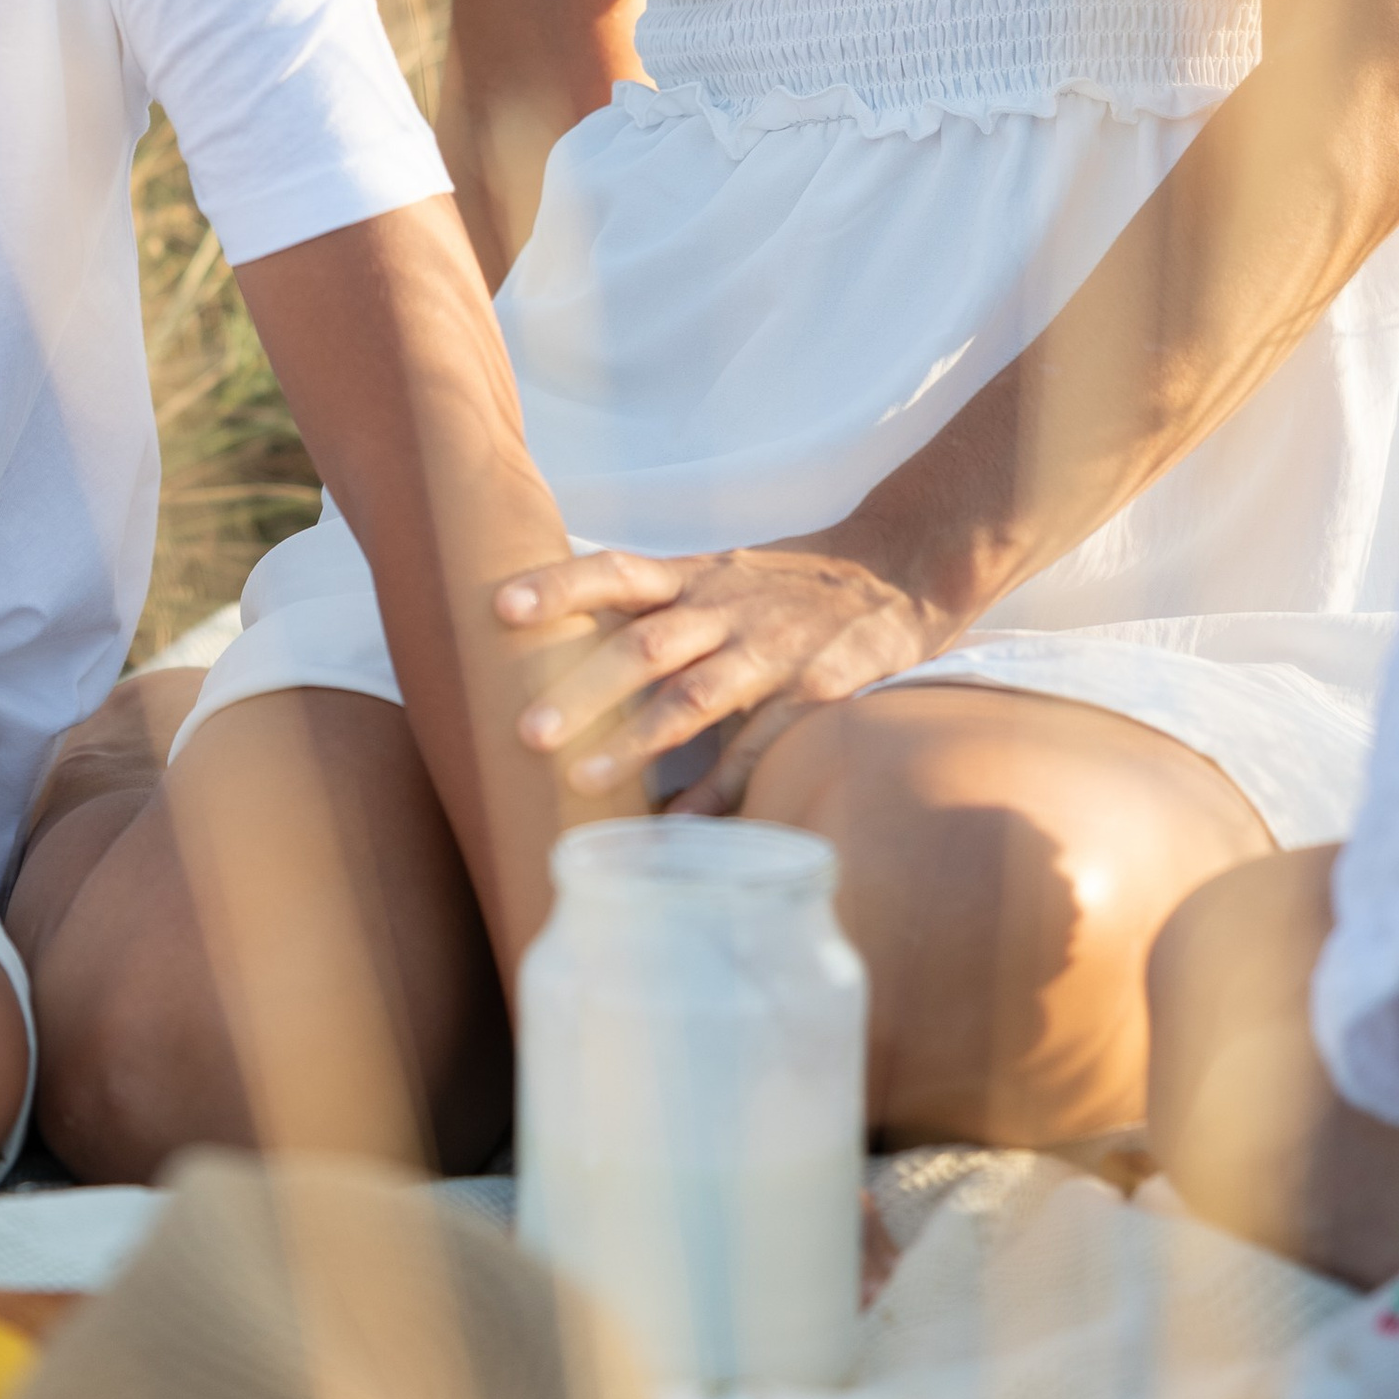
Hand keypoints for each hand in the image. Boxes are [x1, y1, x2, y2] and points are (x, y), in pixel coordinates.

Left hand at [494, 531, 948, 810]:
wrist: (898, 570)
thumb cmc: (789, 584)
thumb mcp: (721, 573)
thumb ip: (657, 602)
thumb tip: (567, 633)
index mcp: (696, 578)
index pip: (616, 570)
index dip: (559, 584)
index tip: (500, 606)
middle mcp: (727, 610)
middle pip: (645, 643)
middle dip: (584, 686)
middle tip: (527, 730)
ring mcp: (771, 652)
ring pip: (696, 696)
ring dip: (637, 741)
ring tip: (583, 780)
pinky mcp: (815, 695)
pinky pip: (758, 748)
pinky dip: (718, 791)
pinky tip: (678, 828)